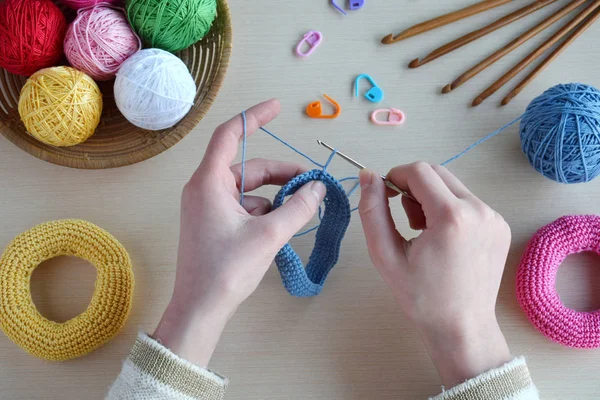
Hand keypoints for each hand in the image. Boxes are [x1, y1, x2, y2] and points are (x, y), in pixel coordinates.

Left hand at [154, 99, 325, 365]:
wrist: (199, 309)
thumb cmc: (227, 269)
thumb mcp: (268, 235)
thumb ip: (297, 208)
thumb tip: (318, 189)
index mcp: (209, 182)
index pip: (230, 135)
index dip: (254, 117)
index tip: (278, 107)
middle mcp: (205, 189)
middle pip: (247, 167)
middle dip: (280, 172)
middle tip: (311, 182)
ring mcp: (208, 208)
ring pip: (248, 189)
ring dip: (275, 194)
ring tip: (302, 206)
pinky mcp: (213, 224)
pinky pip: (243, 206)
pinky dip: (265, 210)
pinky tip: (283, 224)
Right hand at [358, 162, 511, 386]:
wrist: (462, 327)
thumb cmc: (421, 297)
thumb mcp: (385, 255)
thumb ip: (372, 211)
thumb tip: (368, 175)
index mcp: (452, 217)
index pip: (419, 171)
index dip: (395, 177)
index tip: (385, 196)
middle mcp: (479, 210)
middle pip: (437, 173)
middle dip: (413, 187)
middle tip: (404, 220)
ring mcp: (494, 217)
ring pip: (453, 186)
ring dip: (431, 198)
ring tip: (423, 233)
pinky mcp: (500, 225)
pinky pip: (468, 202)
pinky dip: (449, 210)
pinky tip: (443, 240)